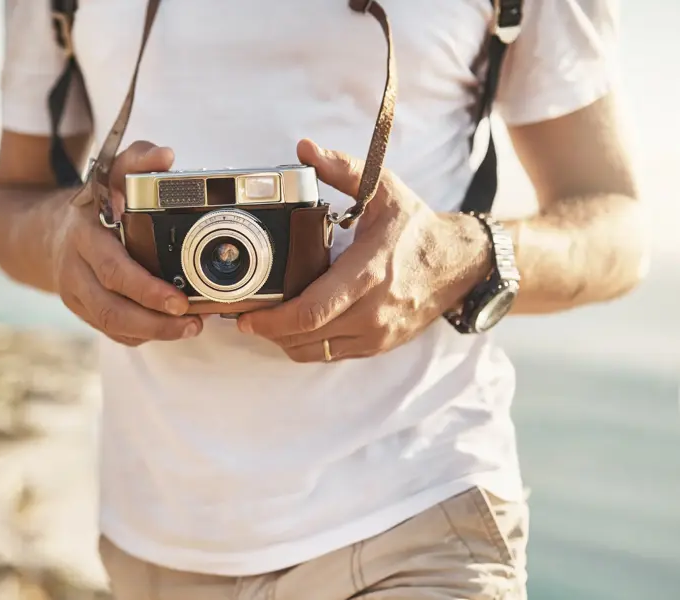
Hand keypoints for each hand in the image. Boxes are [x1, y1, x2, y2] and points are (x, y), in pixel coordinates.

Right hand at [51, 141, 201, 345]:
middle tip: (192, 322)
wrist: (46, 231)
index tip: (180, 300)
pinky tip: (167, 331)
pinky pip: (110, 332)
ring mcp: (76, 293)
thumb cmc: (93, 203)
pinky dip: (140, 336)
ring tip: (188, 329)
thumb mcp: (110, 173)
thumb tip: (165, 156)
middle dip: (154, 321)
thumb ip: (137, 159)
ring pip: (111, 325)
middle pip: (112, 308)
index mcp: (85, 235)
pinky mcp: (82, 310)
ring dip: (152, 333)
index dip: (146, 289)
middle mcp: (76, 268)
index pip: (113, 269)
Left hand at [236, 139, 490, 361]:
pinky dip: (308, 346)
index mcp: (368, 274)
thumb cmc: (416, 227)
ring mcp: (377, 334)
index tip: (247, 314)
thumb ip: (343, 169)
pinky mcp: (379, 345)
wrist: (460, 263)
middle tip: (246, 318)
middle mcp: (372, 311)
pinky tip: (296, 328)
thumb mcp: (384, 189)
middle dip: (269, 330)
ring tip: (267, 322)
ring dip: (285, 341)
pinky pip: (332, 355)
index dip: (272, 318)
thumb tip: (305, 150)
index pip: (311, 310)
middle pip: (306, 336)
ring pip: (315, 352)